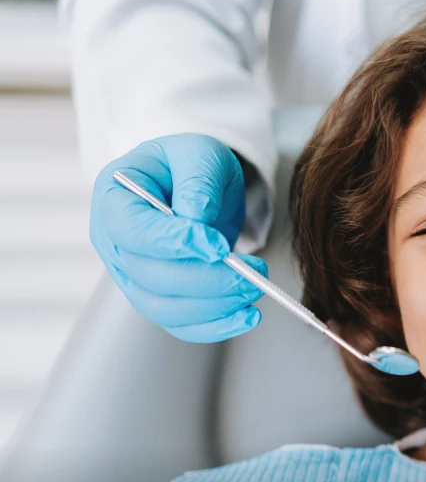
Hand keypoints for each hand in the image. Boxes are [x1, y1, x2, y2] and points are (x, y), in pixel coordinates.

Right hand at [90, 134, 267, 341]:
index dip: (173, 243)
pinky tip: (248, 316)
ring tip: (255, 289)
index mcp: (113, 199)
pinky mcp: (157, 298)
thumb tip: (197, 221)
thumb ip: (197, 183)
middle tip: (253, 272)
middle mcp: (114, 243)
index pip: (132, 231)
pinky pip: (180, 324)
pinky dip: (215, 327)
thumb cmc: (191, 165)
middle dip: (207, 279)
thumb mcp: (199, 155)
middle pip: (150, 276)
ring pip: (164, 308)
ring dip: (215, 306)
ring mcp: (132, 276)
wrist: (196, 185)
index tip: (218, 245)